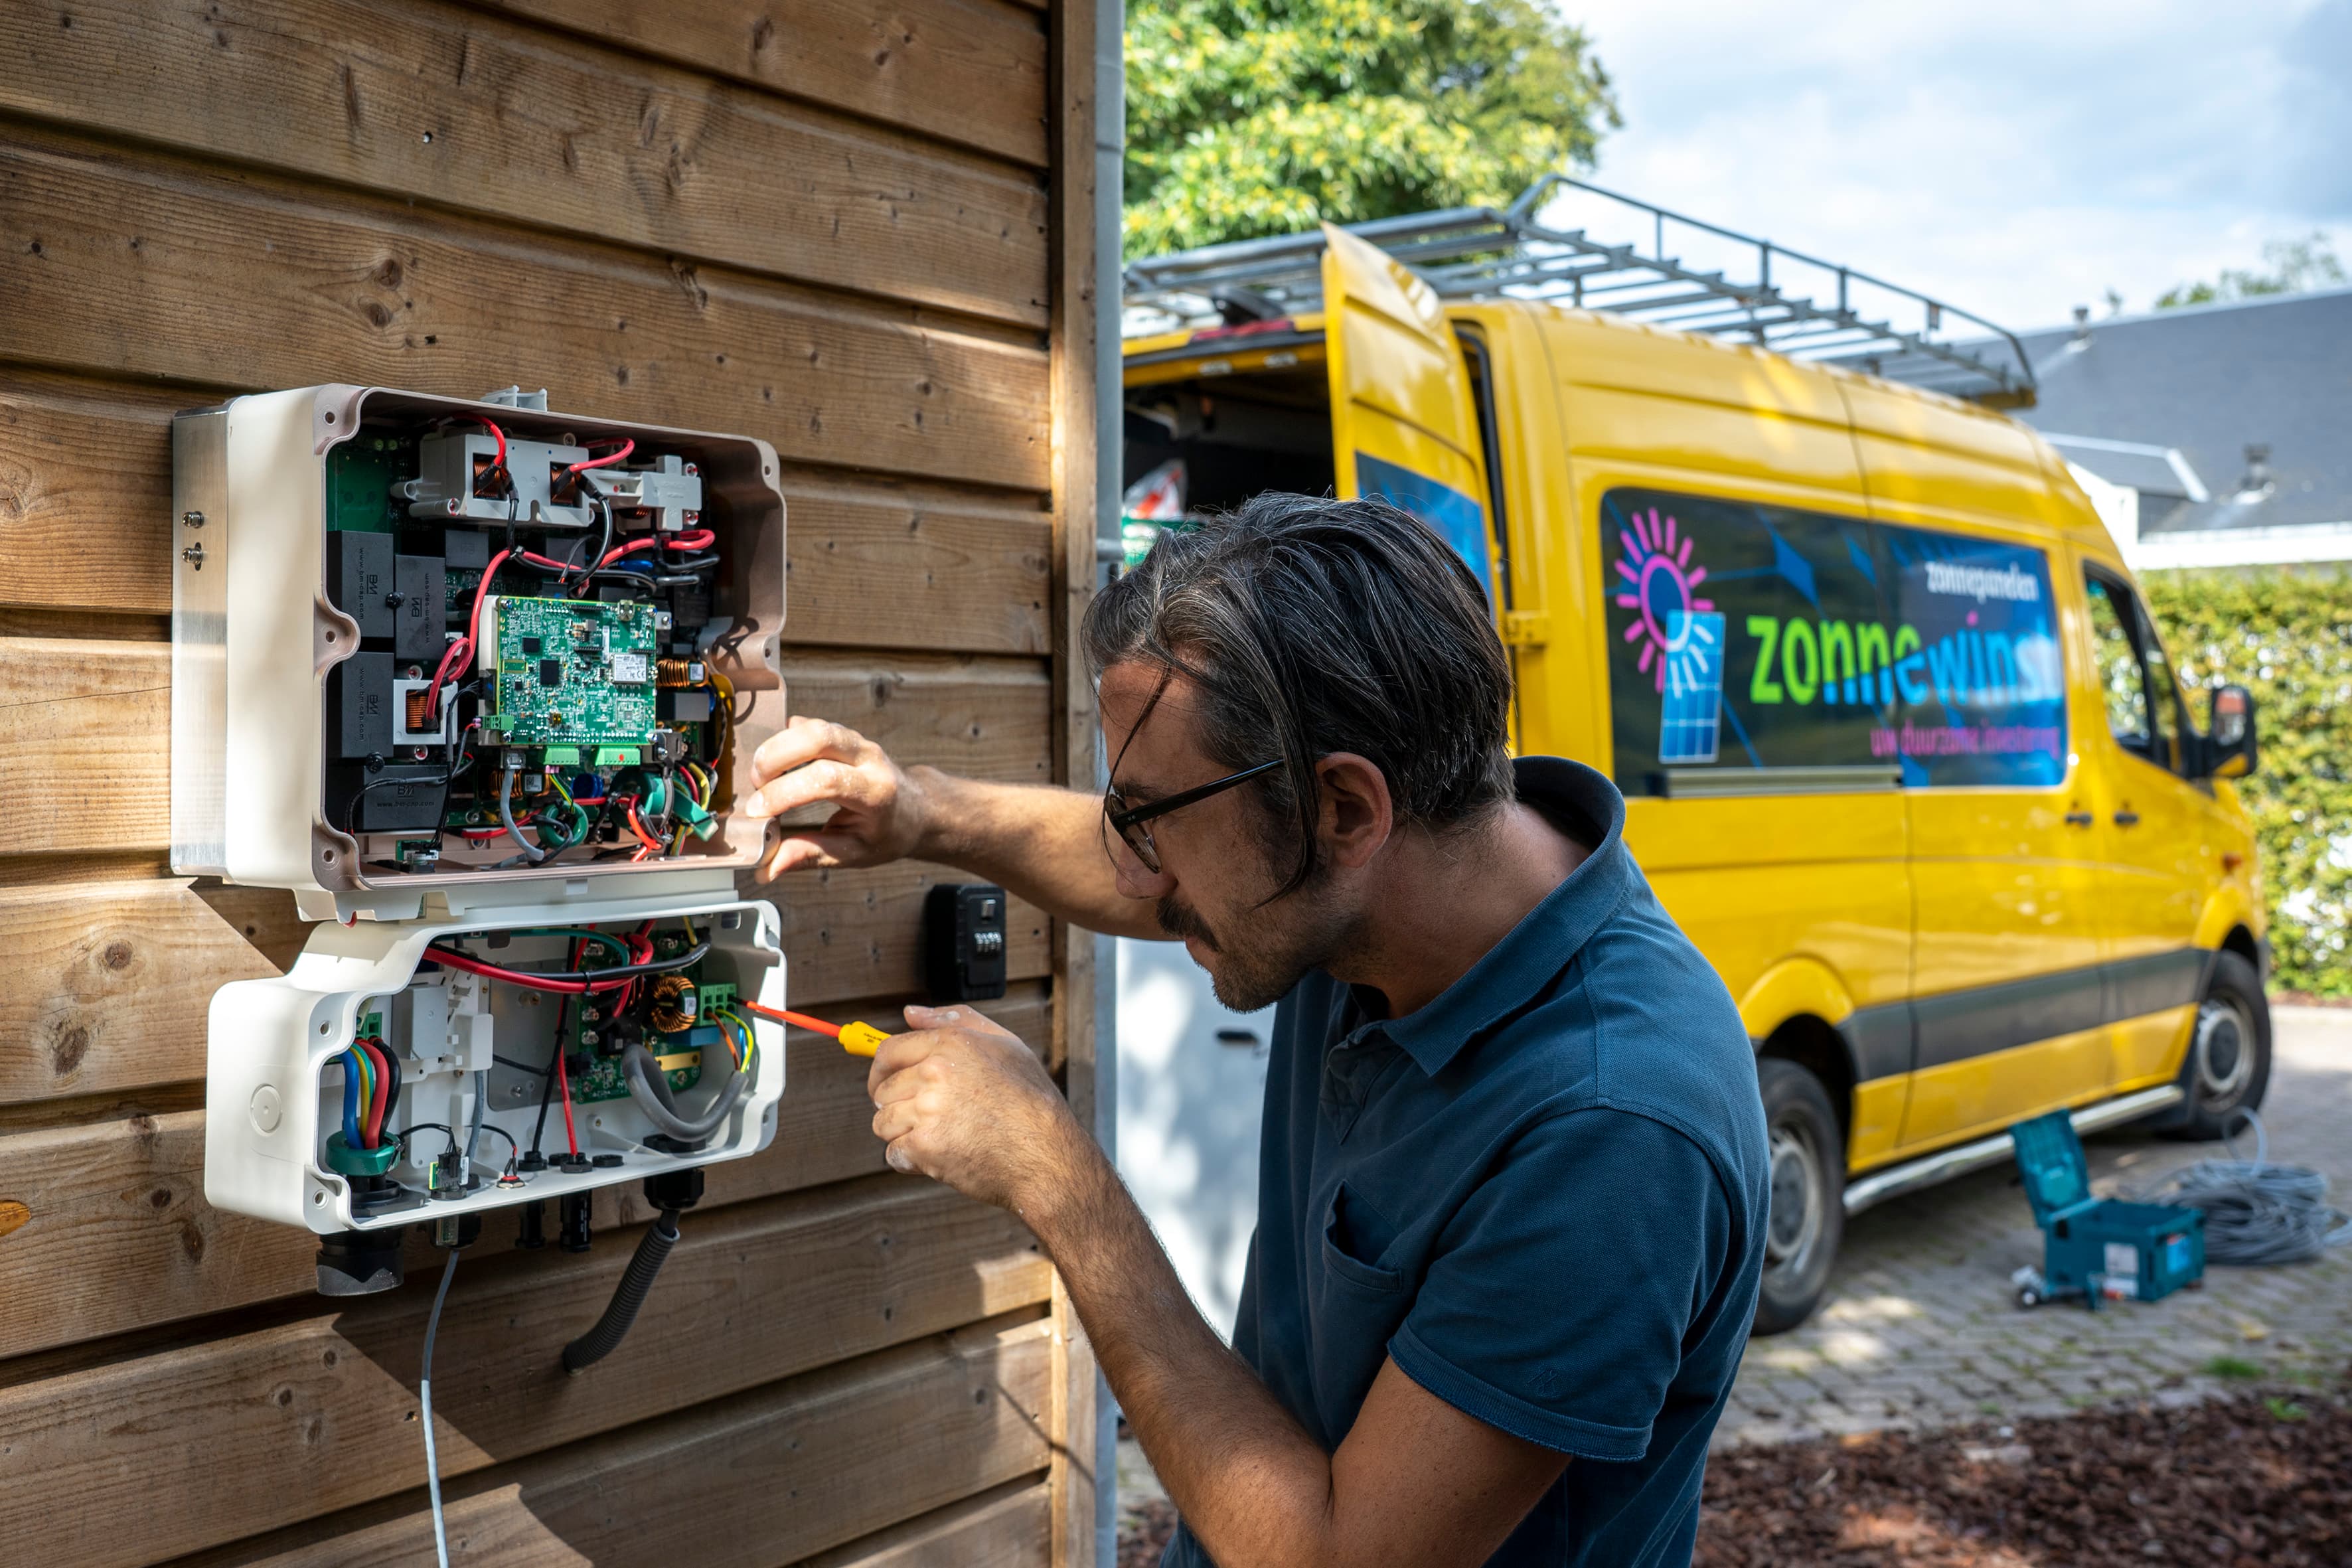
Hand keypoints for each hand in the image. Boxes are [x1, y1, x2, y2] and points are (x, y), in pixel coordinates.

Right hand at [744, 717, 928, 878]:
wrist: (915, 809)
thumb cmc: (886, 834)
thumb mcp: (853, 854)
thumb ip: (810, 856)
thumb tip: (767, 869)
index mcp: (876, 792)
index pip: (826, 780)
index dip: (785, 792)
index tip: (758, 812)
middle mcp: (869, 758)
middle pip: (818, 737)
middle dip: (776, 757)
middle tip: (756, 785)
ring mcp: (857, 741)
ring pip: (812, 726)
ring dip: (777, 747)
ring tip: (762, 777)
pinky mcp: (842, 733)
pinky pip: (808, 725)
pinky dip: (784, 741)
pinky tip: (775, 765)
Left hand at [869, 1005, 1093, 1216]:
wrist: (1046, 1154)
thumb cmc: (1031, 1100)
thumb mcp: (1005, 1044)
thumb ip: (955, 1020)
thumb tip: (910, 1013)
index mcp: (950, 1043)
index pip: (888, 1052)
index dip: (882, 1071)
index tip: (884, 1084)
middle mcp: (934, 1072)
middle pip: (883, 1090)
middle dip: (898, 1106)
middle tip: (928, 1118)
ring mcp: (927, 1110)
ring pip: (883, 1123)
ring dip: (903, 1134)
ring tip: (938, 1137)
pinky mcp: (924, 1147)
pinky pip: (893, 1154)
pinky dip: (911, 1161)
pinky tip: (939, 1157)